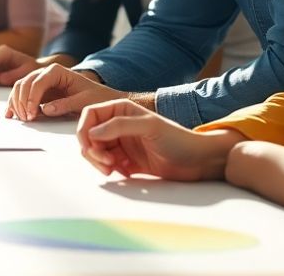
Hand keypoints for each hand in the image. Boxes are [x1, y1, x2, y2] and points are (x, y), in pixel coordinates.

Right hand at [6, 64, 123, 120]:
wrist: (101, 98)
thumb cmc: (96, 97)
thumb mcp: (85, 100)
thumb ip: (66, 104)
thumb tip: (46, 109)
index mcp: (57, 71)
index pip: (38, 81)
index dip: (32, 98)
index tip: (32, 113)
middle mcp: (46, 73)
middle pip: (25, 83)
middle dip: (22, 101)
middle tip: (26, 119)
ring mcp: (40, 82)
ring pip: (19, 88)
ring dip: (16, 103)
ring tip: (22, 118)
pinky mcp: (38, 92)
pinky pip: (21, 95)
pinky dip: (14, 104)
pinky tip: (10, 114)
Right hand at [75, 99, 242, 181]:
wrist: (198, 161)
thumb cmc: (178, 139)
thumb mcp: (150, 127)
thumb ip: (120, 126)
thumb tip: (92, 133)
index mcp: (122, 110)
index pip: (90, 115)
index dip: (84, 130)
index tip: (89, 147)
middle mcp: (118, 125)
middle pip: (89, 136)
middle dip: (92, 151)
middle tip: (106, 164)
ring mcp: (122, 144)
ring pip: (96, 152)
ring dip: (99, 162)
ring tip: (113, 170)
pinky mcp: (127, 161)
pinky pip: (108, 165)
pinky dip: (110, 170)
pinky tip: (126, 173)